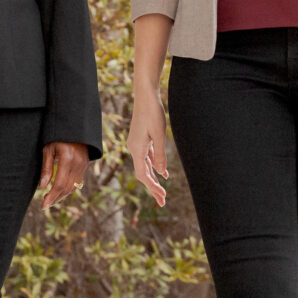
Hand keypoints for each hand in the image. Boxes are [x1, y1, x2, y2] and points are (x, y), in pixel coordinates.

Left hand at [38, 141, 88, 208]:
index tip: (43, 205)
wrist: (75, 126)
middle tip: (45, 205)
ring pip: (73, 187)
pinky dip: (68, 189)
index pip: (59, 184)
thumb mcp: (48, 148)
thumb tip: (42, 187)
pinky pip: (77, 182)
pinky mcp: (85, 165)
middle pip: (67, 188)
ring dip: (62, 196)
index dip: (51, 196)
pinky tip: (60, 192)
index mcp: (67, 158)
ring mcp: (83, 165)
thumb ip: (46, 168)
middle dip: (56, 199)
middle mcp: (77, 163)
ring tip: (51, 200)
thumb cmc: (58, 135)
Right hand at [128, 92, 172, 207]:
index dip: (152, 187)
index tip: (161, 197)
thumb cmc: (153, 113)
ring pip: (145, 166)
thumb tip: (160, 173)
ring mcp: (137, 144)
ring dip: (153, 179)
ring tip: (162, 192)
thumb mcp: (160, 134)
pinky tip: (162, 173)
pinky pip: (147, 157)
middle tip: (162, 201)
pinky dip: (154, 166)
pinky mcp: (142, 139)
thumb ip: (160, 154)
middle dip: (152, 188)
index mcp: (137, 149)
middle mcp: (134, 148)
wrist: (146, 96)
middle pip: (143, 173)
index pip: (142, 175)